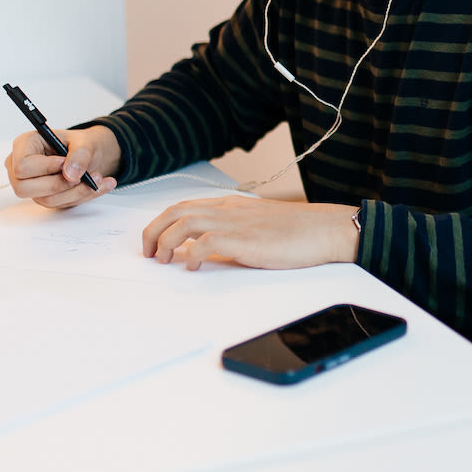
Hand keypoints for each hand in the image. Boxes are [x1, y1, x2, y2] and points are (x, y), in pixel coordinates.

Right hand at [5, 125, 120, 208]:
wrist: (89, 155)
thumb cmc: (79, 144)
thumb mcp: (85, 142)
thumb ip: (79, 154)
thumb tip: (70, 173)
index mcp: (25, 144)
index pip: (22, 166)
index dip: (45, 168)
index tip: (65, 163)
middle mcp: (22, 167)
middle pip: (24, 188)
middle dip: (58, 184)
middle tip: (82, 176)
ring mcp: (31, 184)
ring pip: (45, 199)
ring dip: (75, 192)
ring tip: (97, 179)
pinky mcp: (43, 197)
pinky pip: (59, 204)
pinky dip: (80, 196)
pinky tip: (96, 185)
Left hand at [142, 195, 359, 270]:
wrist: (324, 230)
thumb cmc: (296, 232)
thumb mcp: (256, 229)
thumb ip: (230, 236)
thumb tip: (205, 252)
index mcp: (229, 205)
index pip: (183, 206)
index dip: (160, 223)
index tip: (152, 242)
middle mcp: (227, 210)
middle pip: (176, 211)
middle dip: (153, 231)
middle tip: (147, 253)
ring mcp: (235, 223)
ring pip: (184, 223)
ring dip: (165, 241)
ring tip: (162, 260)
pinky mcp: (244, 240)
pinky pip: (206, 242)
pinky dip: (191, 253)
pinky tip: (191, 266)